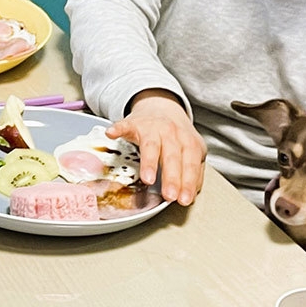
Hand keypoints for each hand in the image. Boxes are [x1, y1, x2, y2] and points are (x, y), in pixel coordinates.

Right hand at [110, 90, 205, 205]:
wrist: (161, 107)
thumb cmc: (175, 135)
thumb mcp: (191, 150)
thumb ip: (194, 171)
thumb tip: (191, 193)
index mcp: (188, 142)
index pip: (190, 164)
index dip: (187, 182)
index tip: (183, 199)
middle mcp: (171, 133)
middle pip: (172, 157)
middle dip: (171, 177)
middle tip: (169, 195)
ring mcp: (151, 127)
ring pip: (151, 145)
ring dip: (149, 162)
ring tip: (148, 179)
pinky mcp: (132, 123)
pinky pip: (123, 126)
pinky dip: (117, 129)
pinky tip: (111, 134)